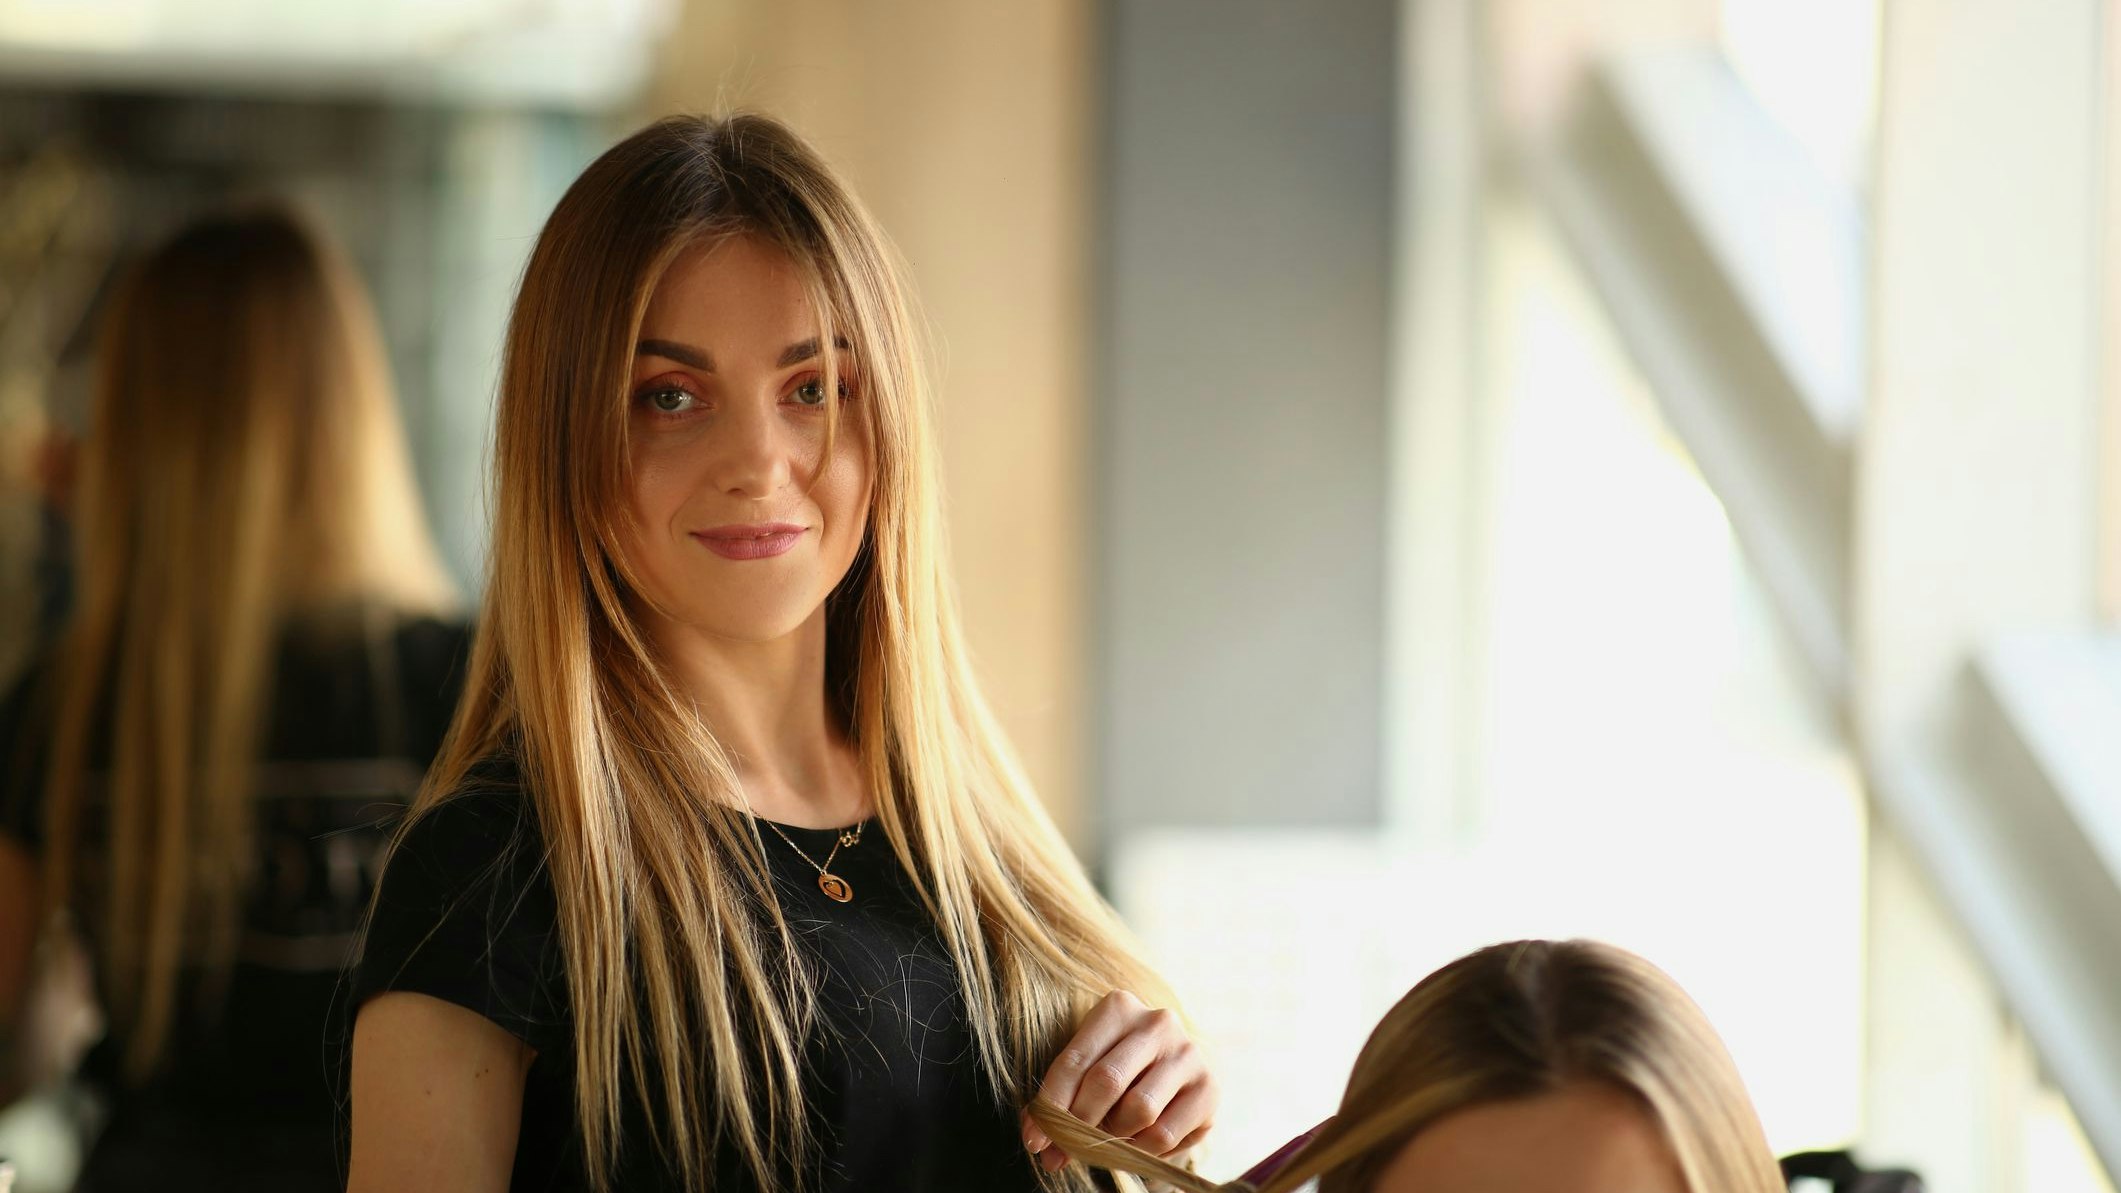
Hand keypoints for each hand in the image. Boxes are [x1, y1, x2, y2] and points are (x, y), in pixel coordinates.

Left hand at [1020, 990, 1216, 1172]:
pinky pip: (1165, 1133)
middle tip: (1067, 1147)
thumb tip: (1040, 1142)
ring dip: (1115, 1135)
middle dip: (1080, 1123)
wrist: (1178, 1068)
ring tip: (1108, 1138)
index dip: (1051, 1104)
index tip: (1035, 1141)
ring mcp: (1187, 1053)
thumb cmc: (1122, 1067)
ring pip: (1139, 1110)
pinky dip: (1142, 1149)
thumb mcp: (1089, 1067)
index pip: (1075, 1060)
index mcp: (1118, 1007)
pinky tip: (1135, 1143)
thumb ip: (1061, 1098)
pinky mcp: (1208, 1088)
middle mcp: (1157, 1022)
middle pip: (1106, 1082)